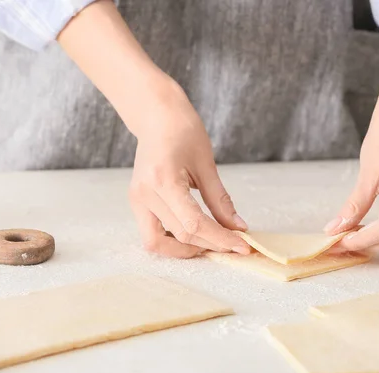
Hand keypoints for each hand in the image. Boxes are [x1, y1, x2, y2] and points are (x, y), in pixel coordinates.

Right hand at [128, 78, 250, 257]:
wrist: (157, 117)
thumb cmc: (183, 132)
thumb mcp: (207, 165)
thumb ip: (221, 201)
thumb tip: (238, 228)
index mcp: (164, 180)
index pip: (194, 223)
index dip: (220, 239)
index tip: (242, 246)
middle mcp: (145, 194)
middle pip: (180, 235)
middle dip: (210, 244)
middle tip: (233, 243)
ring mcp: (137, 200)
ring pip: (159, 243)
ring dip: (186, 249)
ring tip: (211, 243)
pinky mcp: (136, 203)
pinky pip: (152, 234)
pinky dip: (172, 241)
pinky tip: (193, 235)